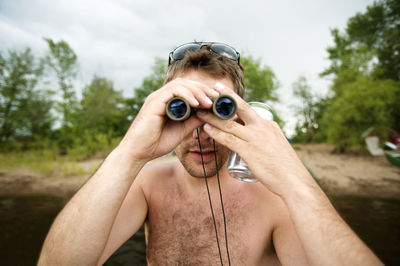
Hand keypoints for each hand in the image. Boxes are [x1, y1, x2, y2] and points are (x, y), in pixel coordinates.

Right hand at [119, 78, 219, 161]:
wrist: (139, 153)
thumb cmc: (156, 143)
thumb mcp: (182, 129)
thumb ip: (194, 120)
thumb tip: (210, 113)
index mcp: (168, 101)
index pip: (187, 87)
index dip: (203, 90)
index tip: (217, 97)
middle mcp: (162, 96)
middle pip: (185, 83)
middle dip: (203, 88)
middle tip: (216, 96)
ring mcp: (157, 98)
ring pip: (180, 85)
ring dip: (197, 91)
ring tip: (209, 101)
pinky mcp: (154, 103)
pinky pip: (172, 92)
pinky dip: (186, 95)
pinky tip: (197, 104)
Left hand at [197, 86, 314, 196]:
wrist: (294, 181)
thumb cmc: (285, 167)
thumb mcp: (277, 145)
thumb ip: (265, 139)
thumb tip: (255, 140)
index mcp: (268, 124)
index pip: (248, 110)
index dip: (234, 101)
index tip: (224, 93)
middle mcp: (262, 127)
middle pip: (240, 107)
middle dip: (225, 96)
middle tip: (212, 89)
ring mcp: (255, 138)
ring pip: (229, 123)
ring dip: (212, 117)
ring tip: (200, 112)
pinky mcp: (249, 151)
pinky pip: (228, 139)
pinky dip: (216, 133)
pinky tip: (207, 129)